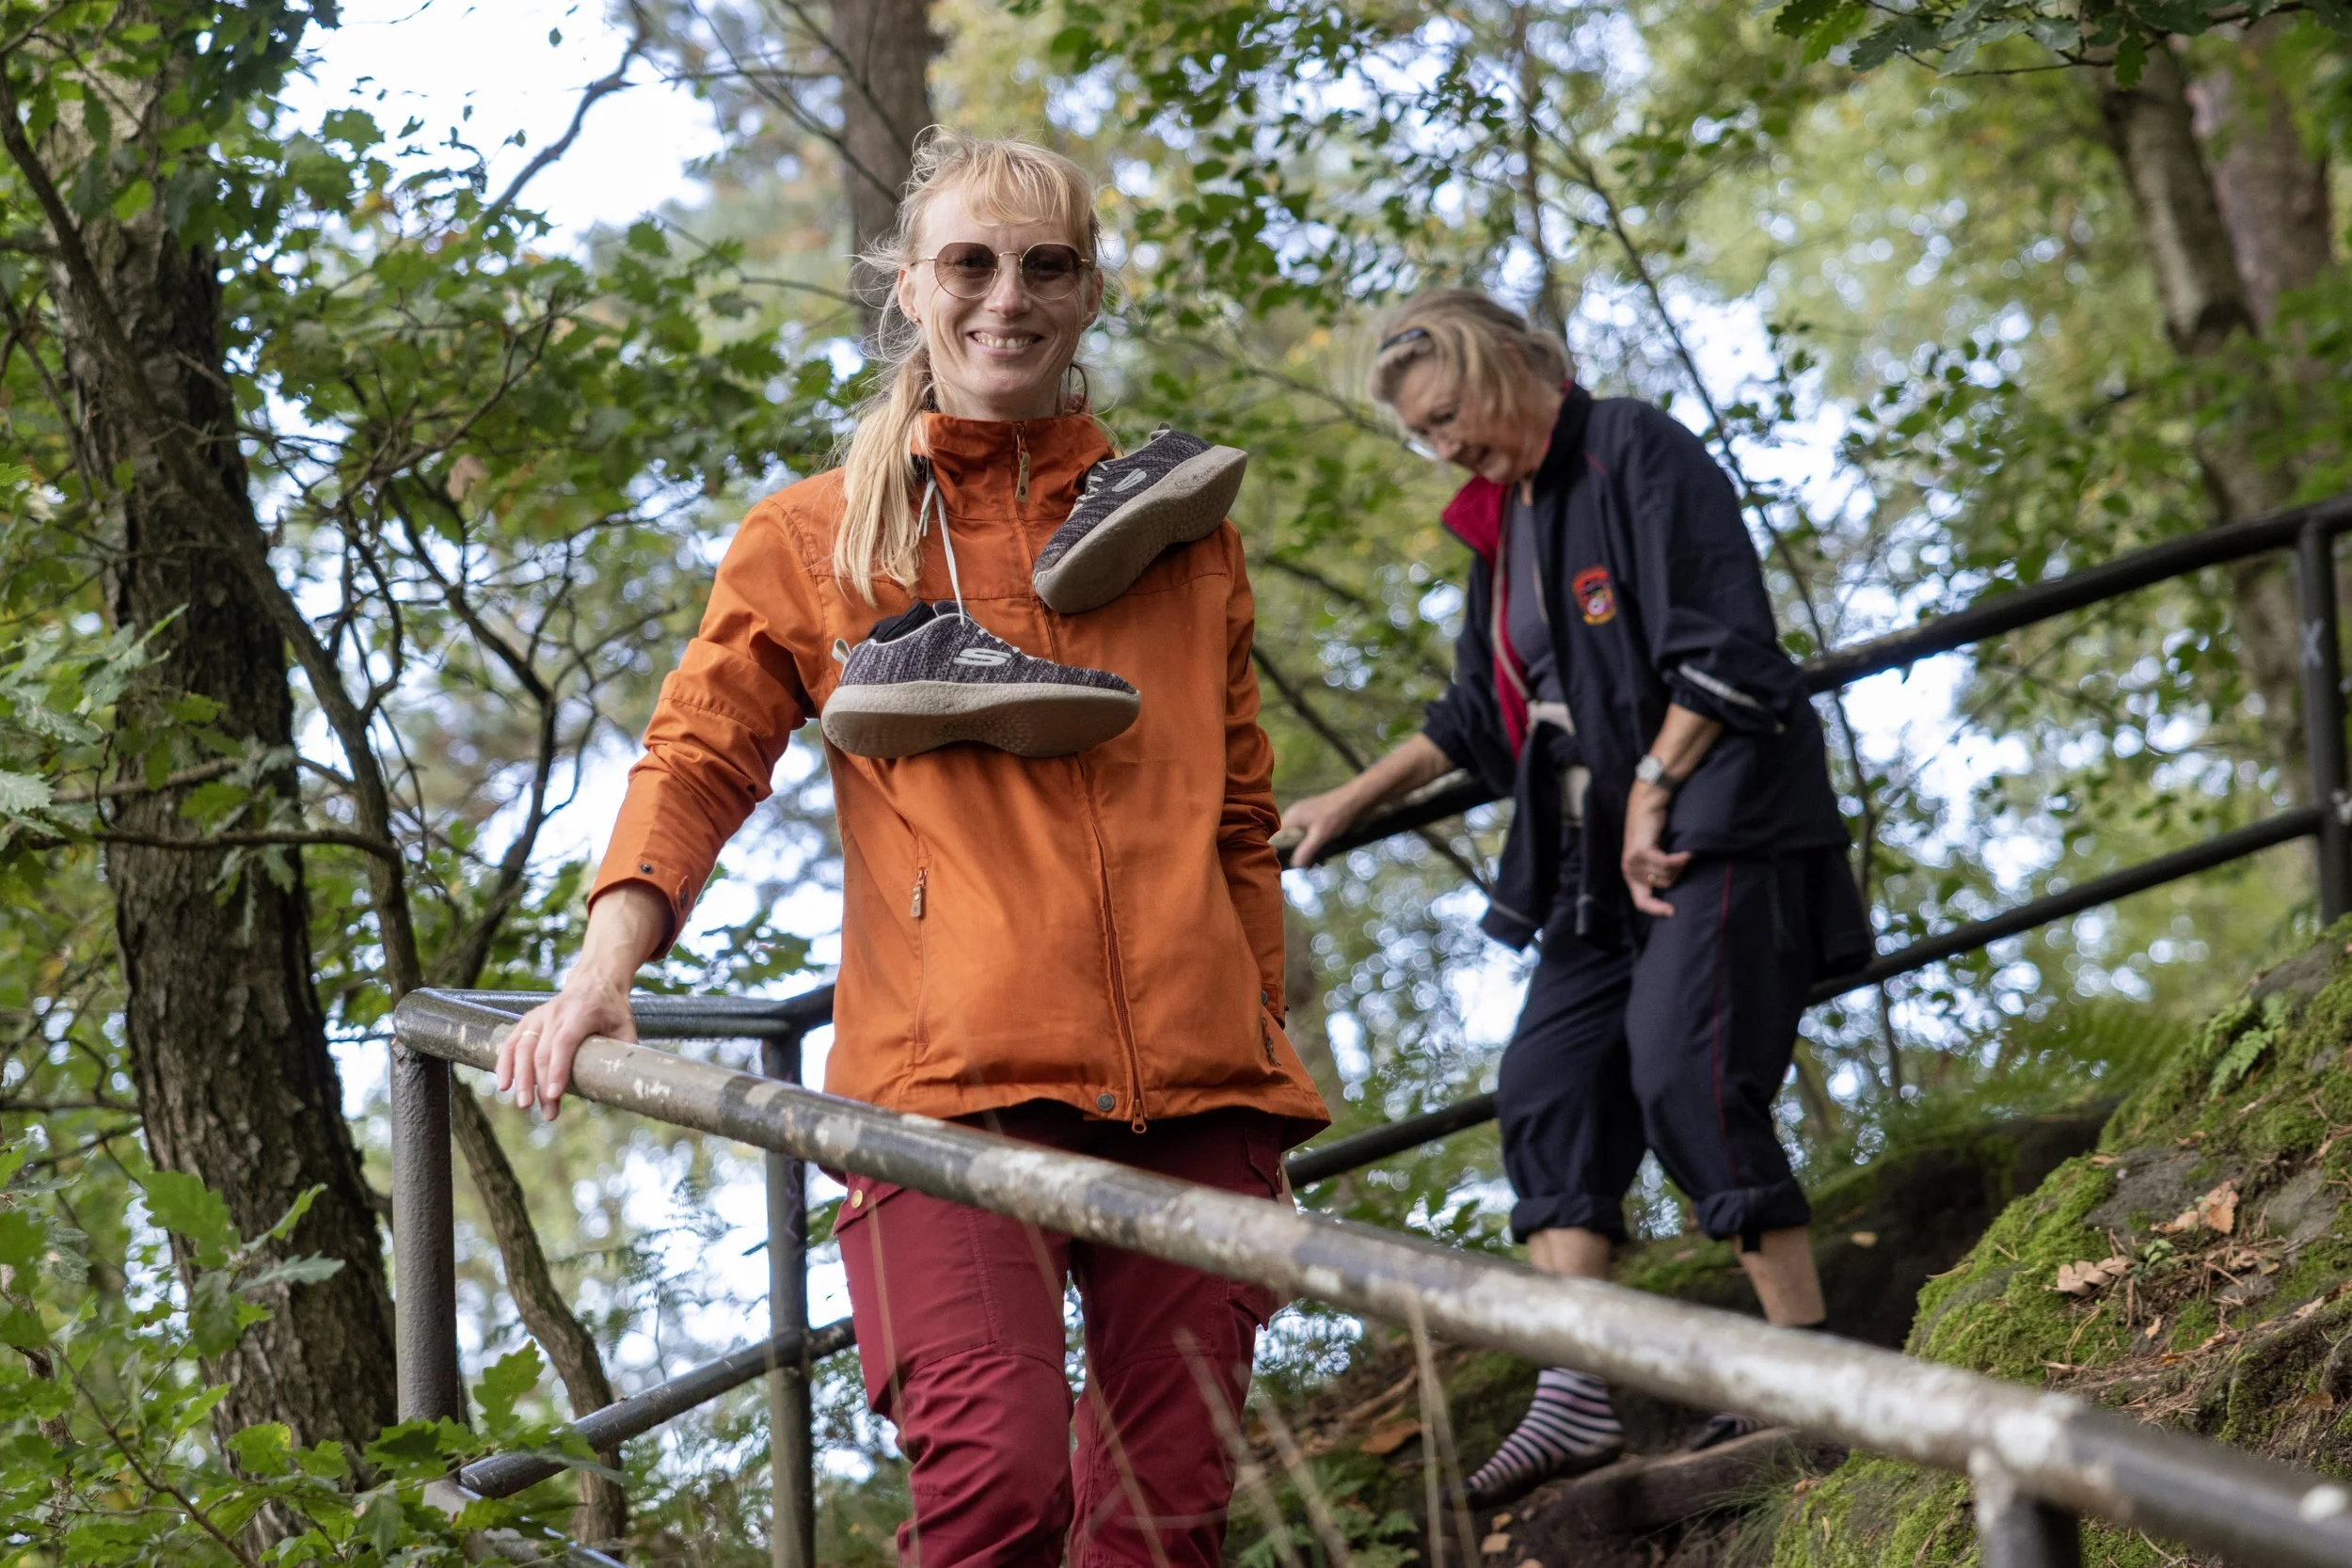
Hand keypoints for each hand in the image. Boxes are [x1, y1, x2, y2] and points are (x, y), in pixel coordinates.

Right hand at [494, 972, 636, 1121]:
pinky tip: (504, 1084)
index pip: (565, 1042)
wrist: (595, 980)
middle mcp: (556, 1012)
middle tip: (546, 1112)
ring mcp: (539, 1015)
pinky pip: (512, 1042)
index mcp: (582, 1013)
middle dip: (540, 1084)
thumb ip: (624, 1053)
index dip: (558, 1069)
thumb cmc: (612, 1010)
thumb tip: (616, 1088)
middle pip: (541, 1051)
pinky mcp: (528, 1019)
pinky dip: (505, 1063)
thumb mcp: (626, 1027)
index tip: (554, 1094)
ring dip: (520, 1078)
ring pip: (522, 1047)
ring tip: (524, 1104)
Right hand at [1279, 784, 1368, 868]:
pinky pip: (1310, 836)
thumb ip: (1306, 850)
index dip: (1278, 850)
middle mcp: (1296, 816)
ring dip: (1308, 852)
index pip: (1276, 836)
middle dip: (1296, 854)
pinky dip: (1315, 846)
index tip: (1284, 864)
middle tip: (1305, 867)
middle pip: (1288, 839)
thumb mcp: (1320, 836)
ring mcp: (1306, 817)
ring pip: (1300, 839)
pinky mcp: (1317, 820)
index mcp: (1292, 817)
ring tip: (1317, 863)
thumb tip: (1294, 865)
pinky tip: (1324, 856)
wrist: (1357, 801)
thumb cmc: (1336, 815)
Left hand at [1621, 780, 1690, 917]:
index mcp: (1630, 876)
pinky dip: (1679, 860)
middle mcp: (1629, 871)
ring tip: (1680, 853)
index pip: (1640, 902)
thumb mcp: (1653, 856)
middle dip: (1676, 874)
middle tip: (1678, 859)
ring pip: (1667, 875)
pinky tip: (1689, 854)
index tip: (1672, 912)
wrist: (1646, 807)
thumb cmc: (1652, 833)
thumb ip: (1656, 873)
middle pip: (1663, 886)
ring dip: (1678, 865)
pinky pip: (1666, 863)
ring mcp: (1633, 862)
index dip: (1656, 909)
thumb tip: (1671, 888)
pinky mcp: (1641, 852)